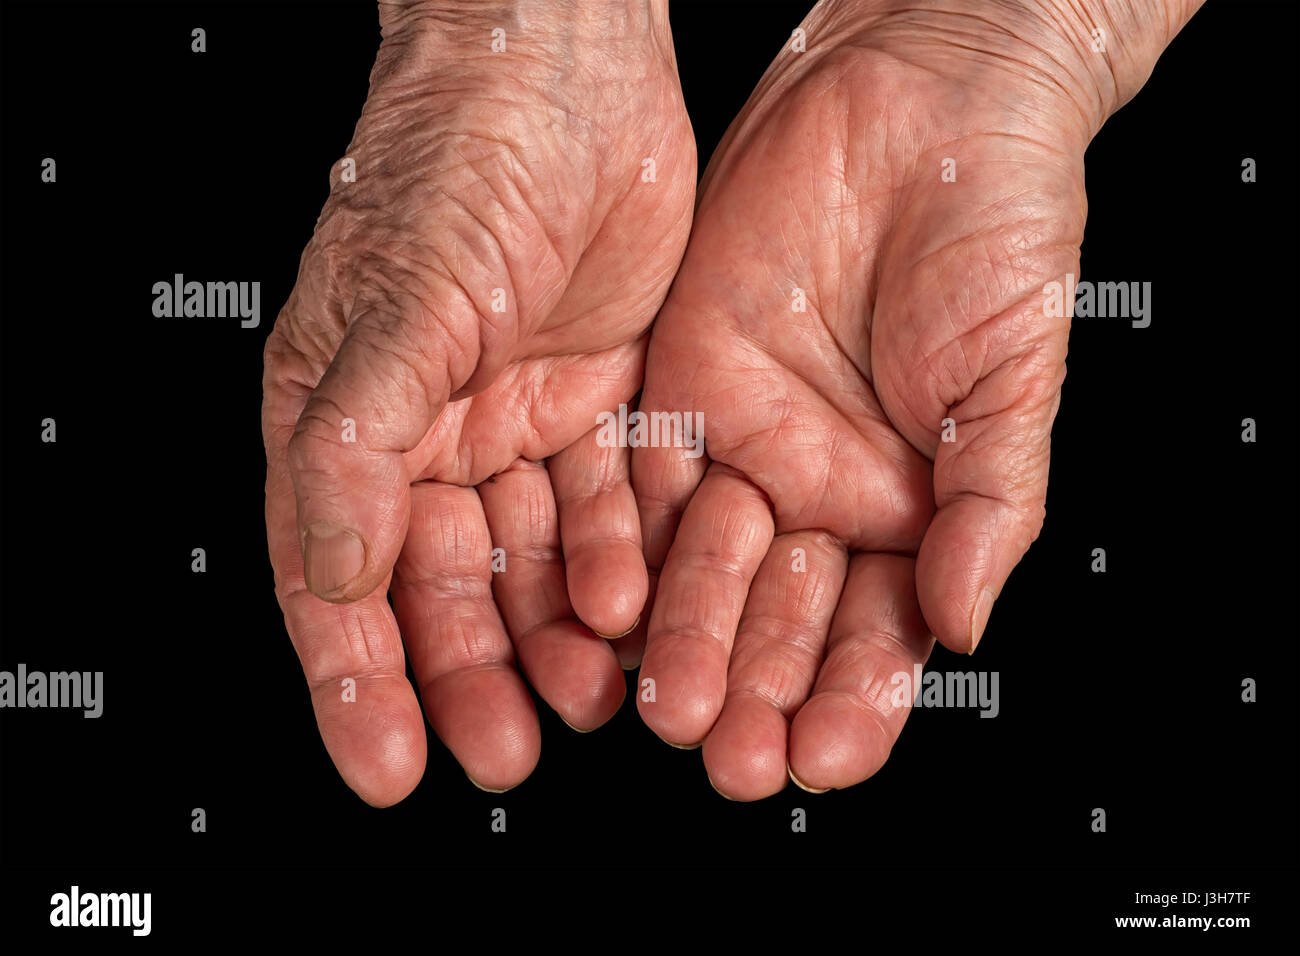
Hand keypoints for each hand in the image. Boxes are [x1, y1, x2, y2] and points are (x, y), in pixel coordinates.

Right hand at [262, 0, 694, 803]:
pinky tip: (633, 604)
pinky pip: (611, 506)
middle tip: (506, 747)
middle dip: (472, 674)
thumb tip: (327, 569)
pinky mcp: (604, 402)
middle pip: (446, 589)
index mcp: (350, 418)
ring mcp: (522, 420)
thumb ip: (355, 444)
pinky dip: (620, 560)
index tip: (389, 762)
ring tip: (590, 694)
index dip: (361, 678)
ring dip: (557, 635)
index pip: (340, 577)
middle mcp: (434, 432)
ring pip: (534, 563)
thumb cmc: (457, 153)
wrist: (570, 67)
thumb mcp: (397, 302)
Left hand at [631, 0, 1198, 797]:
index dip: (854, 698)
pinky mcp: (681, 386)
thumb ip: (987, 506)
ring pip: (704, 565)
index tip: (823, 757)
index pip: (876, 630)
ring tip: (668, 705)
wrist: (920, 104)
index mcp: (908, 504)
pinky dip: (631, 541)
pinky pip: (648, 476)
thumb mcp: (1015, 380)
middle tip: (728, 754)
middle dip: (756, 686)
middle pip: (778, 614)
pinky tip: (616, 605)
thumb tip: (965, 624)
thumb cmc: (995, 231)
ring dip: (686, 638)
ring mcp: (746, 441)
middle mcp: (819, 486)